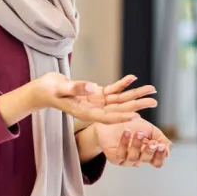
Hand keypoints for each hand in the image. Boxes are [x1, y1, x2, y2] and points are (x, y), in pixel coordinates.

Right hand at [25, 73, 155, 125]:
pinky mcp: (94, 94)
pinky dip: (122, 84)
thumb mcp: (60, 88)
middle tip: (154, 101)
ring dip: (135, 94)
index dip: (122, 116)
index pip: (107, 117)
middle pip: (119, 108)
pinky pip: (111, 89)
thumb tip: (93, 88)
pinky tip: (133, 78)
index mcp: (85, 112)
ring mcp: (95, 102)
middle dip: (136, 105)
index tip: (137, 116)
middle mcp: (93, 109)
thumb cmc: (48, 90)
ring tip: (152, 90)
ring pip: (119, 99)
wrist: (42, 90)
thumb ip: (76, 88)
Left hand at [93, 117, 170, 167]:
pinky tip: (127, 133)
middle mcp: (138, 159)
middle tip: (152, 142)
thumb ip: (161, 139)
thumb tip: (168, 150)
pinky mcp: (115, 158)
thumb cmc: (132, 125)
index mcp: (148, 154)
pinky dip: (124, 142)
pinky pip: (121, 154)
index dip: (160, 156)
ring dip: (137, 145)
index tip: (161, 146)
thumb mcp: (150, 130)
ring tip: (139, 133)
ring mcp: (126, 160)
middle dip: (150, 151)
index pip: (157, 162)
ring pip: (134, 157)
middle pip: (147, 160)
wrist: (112, 121)